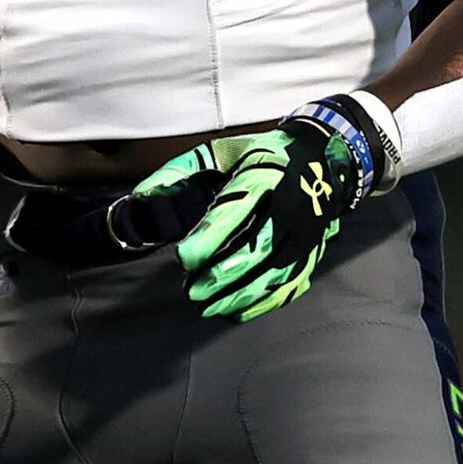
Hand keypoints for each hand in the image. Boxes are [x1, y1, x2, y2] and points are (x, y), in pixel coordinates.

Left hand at [127, 110, 374, 320]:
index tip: (184, 258)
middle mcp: (290, 207)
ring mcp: (306, 233)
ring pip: (275, 273)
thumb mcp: (220, 151)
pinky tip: (235, 312)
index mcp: (263, 178)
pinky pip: (290, 285)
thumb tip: (141, 195)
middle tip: (191, 291)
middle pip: (257, 248)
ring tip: (207, 306)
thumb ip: (179, 171)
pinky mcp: (313, 252)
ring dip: (240, 295)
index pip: (235, 211)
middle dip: (223, 274)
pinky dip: (262, 303)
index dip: (210, 237)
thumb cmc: (260, 155)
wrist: (321, 157)